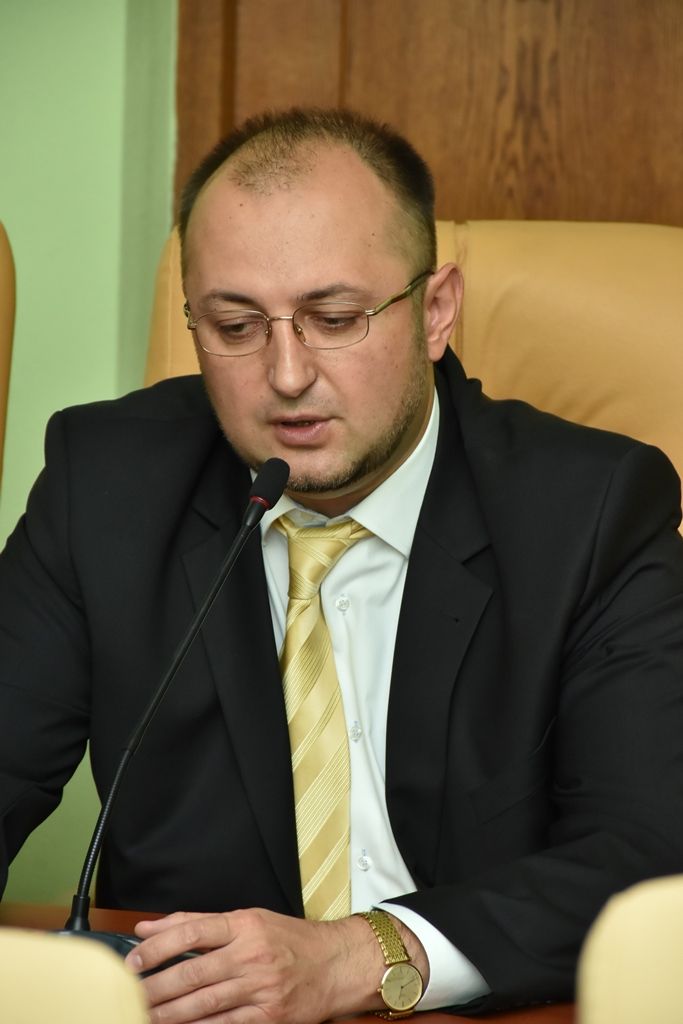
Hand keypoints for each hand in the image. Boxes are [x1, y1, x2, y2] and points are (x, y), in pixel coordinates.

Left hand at [125, 907, 397, 1023]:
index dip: (158, 946)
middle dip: (156, 987)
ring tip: (144, 1015)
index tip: (134, 960)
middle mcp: (251, 954)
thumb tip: (150, 928)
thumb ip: (197, 923)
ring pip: (204, 1003)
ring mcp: (260, 988)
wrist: (336, 964)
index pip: (192, 930)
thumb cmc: (290, 940)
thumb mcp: (248, 919)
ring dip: (169, 1013)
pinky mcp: (268, 1017)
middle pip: (193, 972)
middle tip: (129, 994)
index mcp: (244, 925)